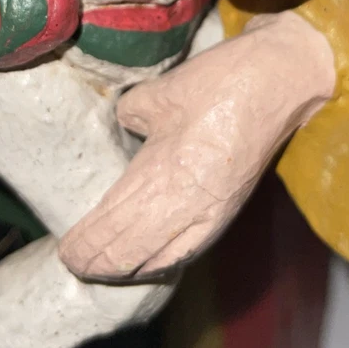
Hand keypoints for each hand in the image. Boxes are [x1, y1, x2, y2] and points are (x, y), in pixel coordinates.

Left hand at [59, 11, 334, 280]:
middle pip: (132, 252)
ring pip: (161, 259)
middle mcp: (188, 205)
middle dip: (99, 262)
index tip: (65, 250)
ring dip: (129, 267)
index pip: (115, 226)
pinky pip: (188, 251)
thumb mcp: (163, 91)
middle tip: (73, 261)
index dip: (87, 245)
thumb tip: (122, 127)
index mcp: (167, 173)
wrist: (283, 80)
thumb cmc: (222, 81)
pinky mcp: (229, 210)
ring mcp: (212, 213)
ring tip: (102, 267)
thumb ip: (132, 115)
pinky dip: (162, 261)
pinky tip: (149, 260)